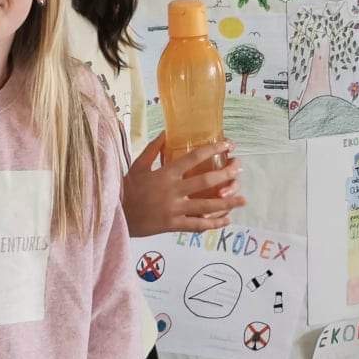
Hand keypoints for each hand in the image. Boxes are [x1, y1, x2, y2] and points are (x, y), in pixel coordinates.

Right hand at [121, 135, 246, 236]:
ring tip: (243, 200)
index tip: (228, 145)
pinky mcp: (173, 225)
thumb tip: (166, 132)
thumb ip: (153, 149)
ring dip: (227, 202)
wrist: (116, 215)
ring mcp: (174, 209)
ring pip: (206, 206)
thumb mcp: (137, 166)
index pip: (193, 158)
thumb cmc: (127, 189)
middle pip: (205, 181)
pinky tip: (227, 220)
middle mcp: (172, 191)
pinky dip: (213, 224)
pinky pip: (197, 225)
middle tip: (239, 169)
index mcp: (165, 174)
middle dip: (225, 174)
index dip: (212, 150)